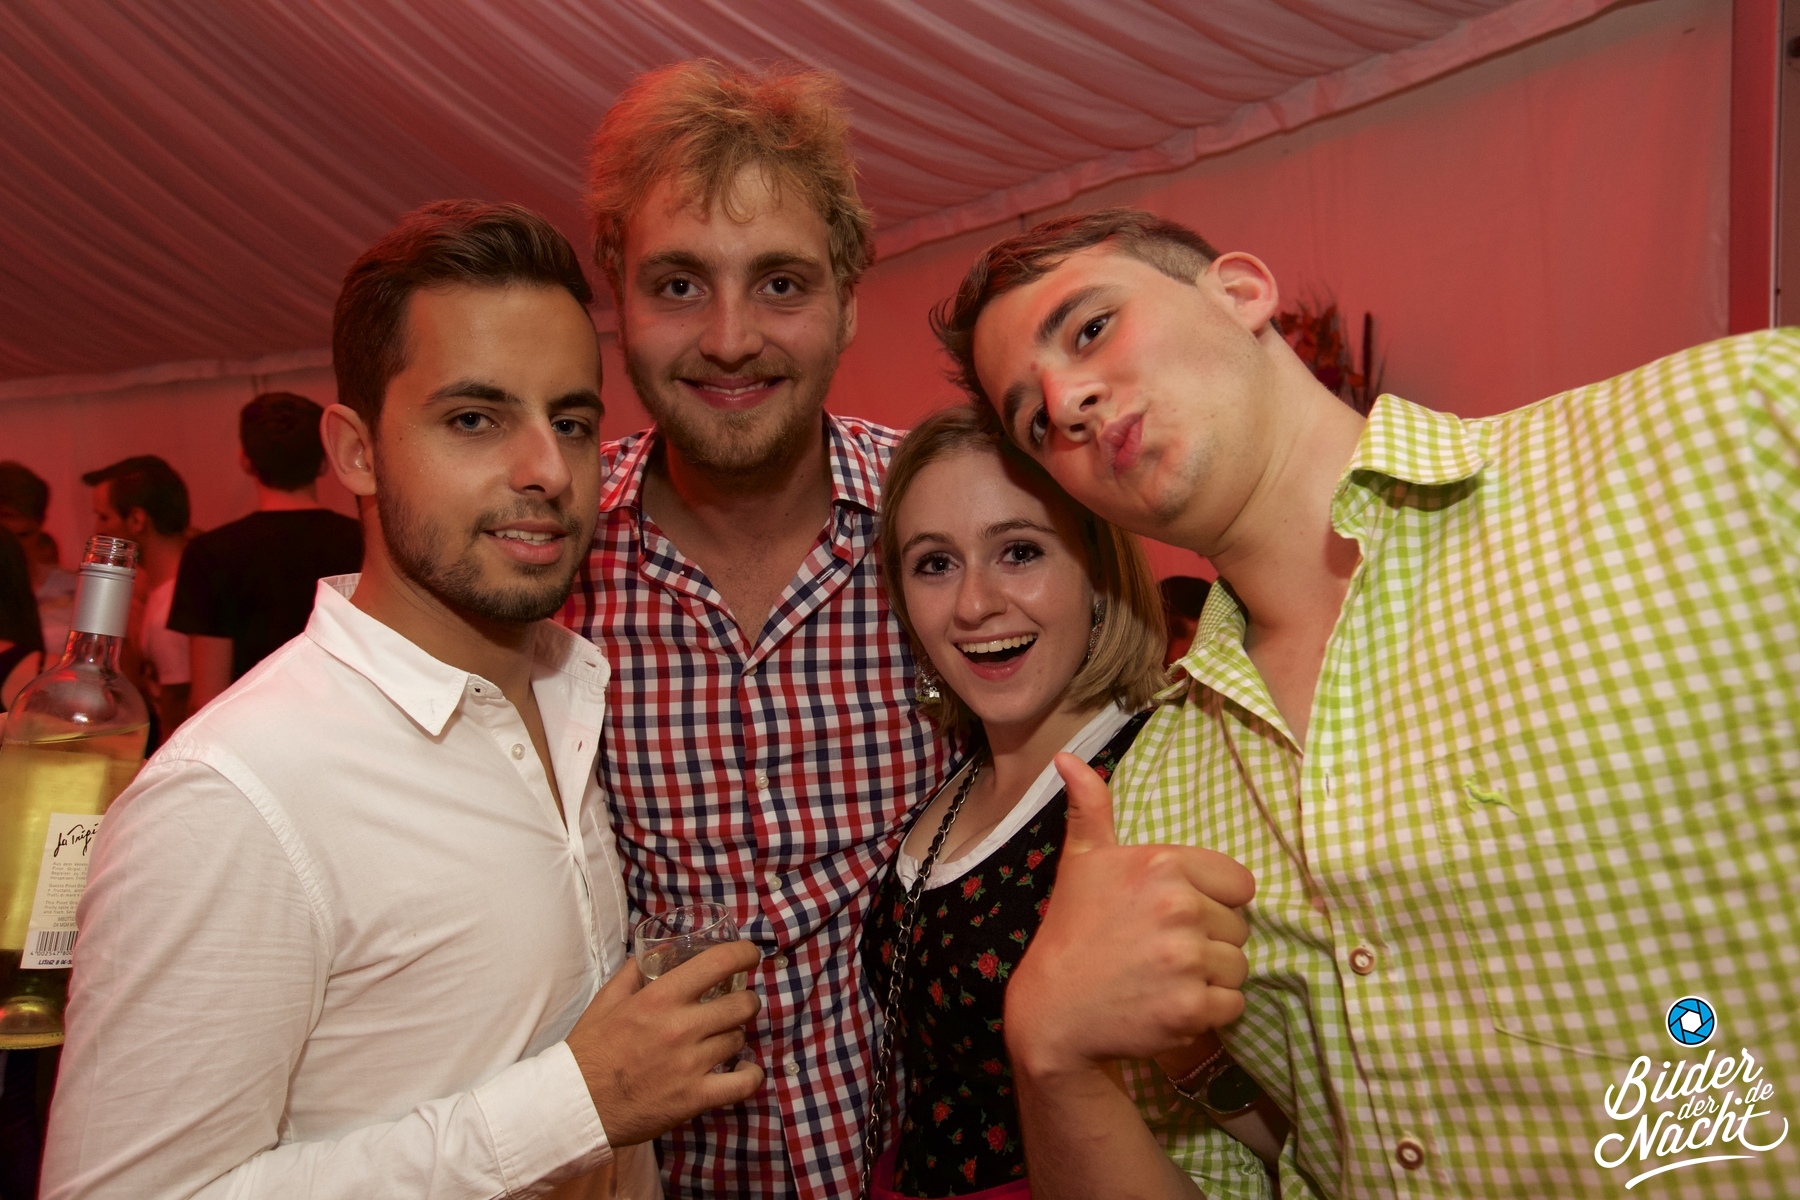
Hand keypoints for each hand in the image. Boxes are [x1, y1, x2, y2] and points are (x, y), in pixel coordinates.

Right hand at [565, 939, 763, 1144]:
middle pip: (742, 1004)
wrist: (576, 1105)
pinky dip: (751, 1075)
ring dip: (735, 1037)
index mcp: (659, 998)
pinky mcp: (695, 1097)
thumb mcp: (606, 1001)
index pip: (718, 963)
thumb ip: (632, 974)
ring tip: (722, 1039)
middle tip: (737, 1005)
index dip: (743, 954)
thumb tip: (650, 955)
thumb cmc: (589, 1051)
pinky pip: (742, 1083)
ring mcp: (690, 1063)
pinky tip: (745, 1070)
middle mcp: (680, 1026)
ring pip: (739, 1039)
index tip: (749, 956)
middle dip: (746, 1001)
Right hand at [1005, 753, 1254, 1079]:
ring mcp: (1187, 960)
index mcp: (1163, 865)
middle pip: (1239, 927)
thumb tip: (1067, 757)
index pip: (1238, 883)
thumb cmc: (1071, 931)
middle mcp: (1180, 907)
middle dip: (1209, 941)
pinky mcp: (1192, 1009)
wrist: (1052, 1011)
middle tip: (1160, 951)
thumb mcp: (1081, 862)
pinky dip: (1209, 1012)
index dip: (1213, 901)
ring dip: (1210, 978)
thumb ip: (1091, 808)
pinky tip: (1169, 1004)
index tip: (1173, 916)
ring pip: (1238, 967)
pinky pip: (1233, 1005)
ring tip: (1164, 978)